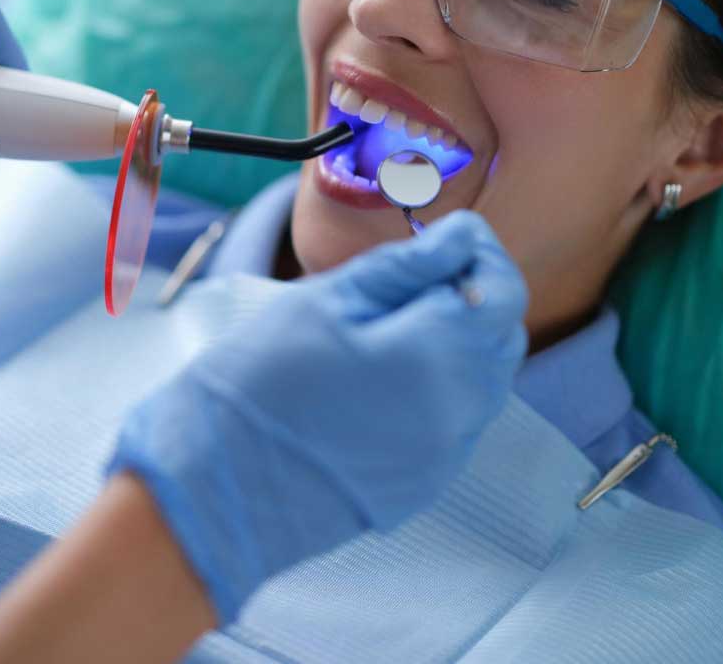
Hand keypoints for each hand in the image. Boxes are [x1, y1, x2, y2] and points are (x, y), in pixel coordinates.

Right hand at [108, 211, 528, 623]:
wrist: (219, 486)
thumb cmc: (261, 382)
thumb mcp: (327, 300)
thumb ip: (405, 266)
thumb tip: (461, 237)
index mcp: (441, 354)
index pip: (502, 290)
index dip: (481, 255)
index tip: (448, 237)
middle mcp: (462, 410)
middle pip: (502, 336)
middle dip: (475, 296)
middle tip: (419, 273)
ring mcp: (447, 455)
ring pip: (486, 381)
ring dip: (462, 342)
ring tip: (398, 323)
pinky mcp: (426, 483)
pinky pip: (459, 422)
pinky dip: (445, 388)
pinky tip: (389, 376)